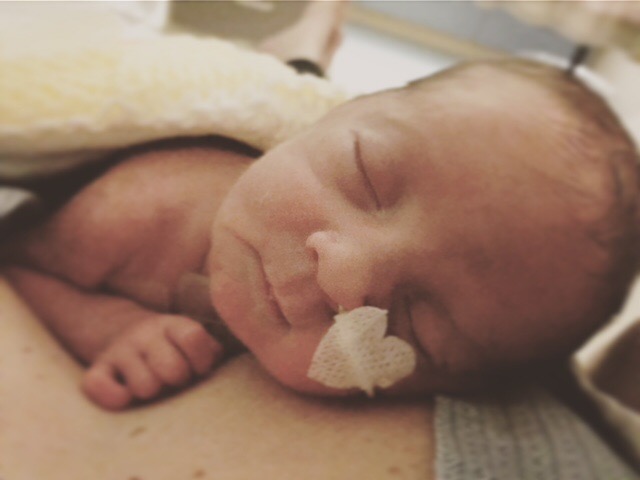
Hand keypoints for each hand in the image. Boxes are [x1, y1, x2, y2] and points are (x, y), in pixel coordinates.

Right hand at [82, 315, 222, 409]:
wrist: (122, 331)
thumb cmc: (169, 346)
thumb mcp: (190, 340)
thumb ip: (209, 350)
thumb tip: (213, 359)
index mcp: (172, 325)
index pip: (194, 338)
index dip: (202, 360)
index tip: (199, 368)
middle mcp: (144, 335)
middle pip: (173, 370)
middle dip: (178, 380)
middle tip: (173, 378)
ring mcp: (119, 351)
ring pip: (145, 387)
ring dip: (152, 393)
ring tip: (153, 384)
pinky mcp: (96, 370)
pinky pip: (100, 388)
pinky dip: (115, 398)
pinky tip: (126, 396)